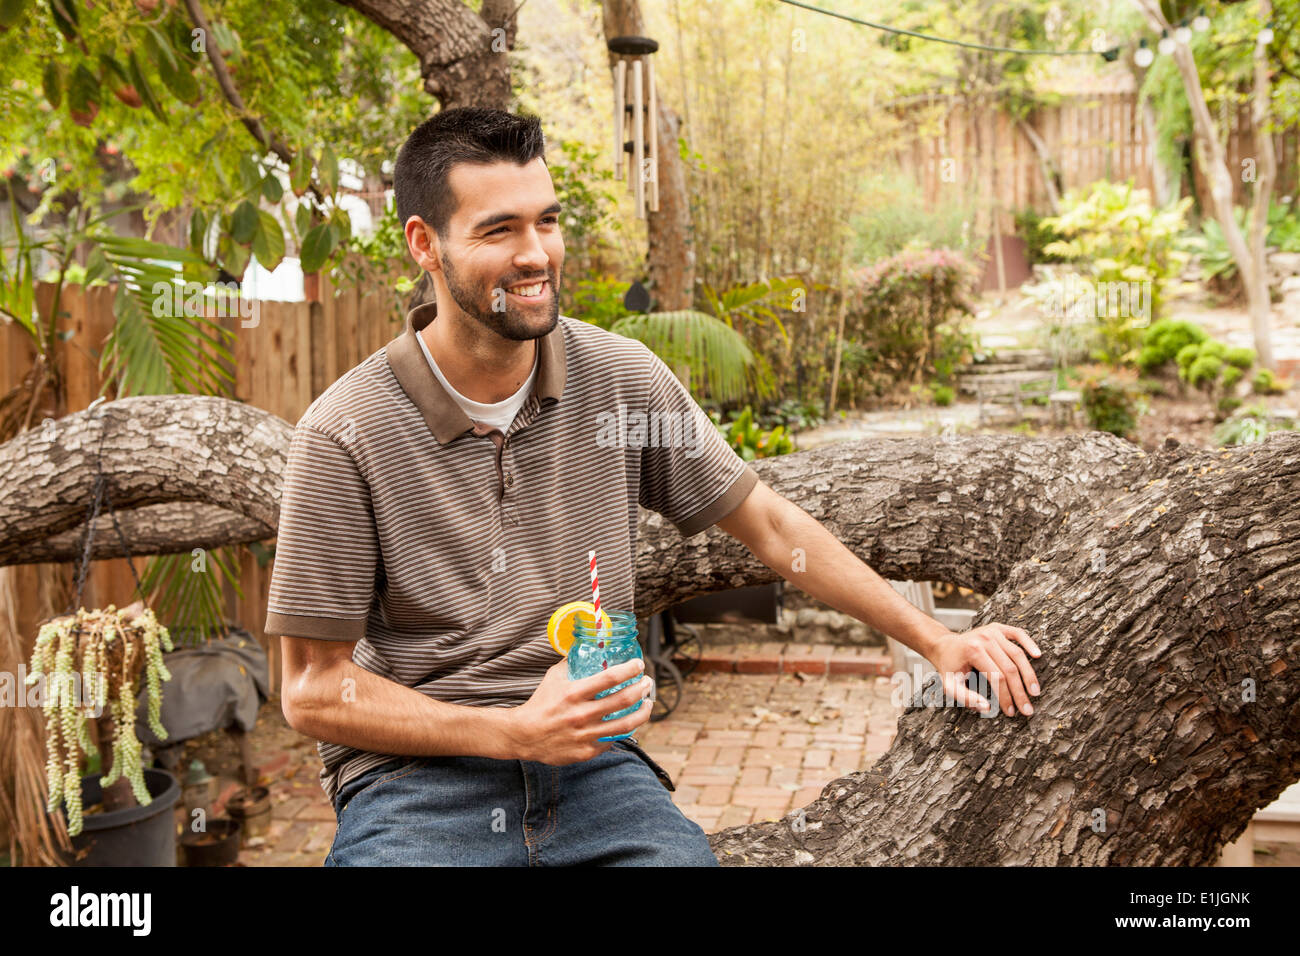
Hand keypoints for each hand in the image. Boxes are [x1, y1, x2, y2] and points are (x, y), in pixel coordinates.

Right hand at [505, 657, 653, 762]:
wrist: (524, 735)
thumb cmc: (541, 703)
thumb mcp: (554, 677)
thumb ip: (572, 663)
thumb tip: (587, 647)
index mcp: (574, 693)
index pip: (610, 678)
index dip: (630, 669)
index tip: (639, 664)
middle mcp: (581, 714)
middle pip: (623, 700)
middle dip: (641, 689)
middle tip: (647, 683)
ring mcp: (585, 735)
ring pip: (625, 724)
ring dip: (642, 712)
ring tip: (648, 704)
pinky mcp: (587, 751)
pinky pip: (612, 740)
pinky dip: (623, 730)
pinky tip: (627, 722)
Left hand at [925, 624, 1041, 716]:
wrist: (945, 646)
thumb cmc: (949, 667)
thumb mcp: (950, 685)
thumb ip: (965, 698)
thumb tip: (986, 708)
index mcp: (973, 651)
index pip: (997, 678)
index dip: (1006, 697)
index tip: (1011, 712)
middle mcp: (984, 638)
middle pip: (1009, 668)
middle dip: (1020, 692)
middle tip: (1027, 710)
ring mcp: (993, 631)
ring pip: (1017, 655)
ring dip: (1028, 675)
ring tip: (1035, 692)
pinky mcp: (999, 628)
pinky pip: (1018, 634)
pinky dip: (1029, 643)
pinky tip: (1038, 656)